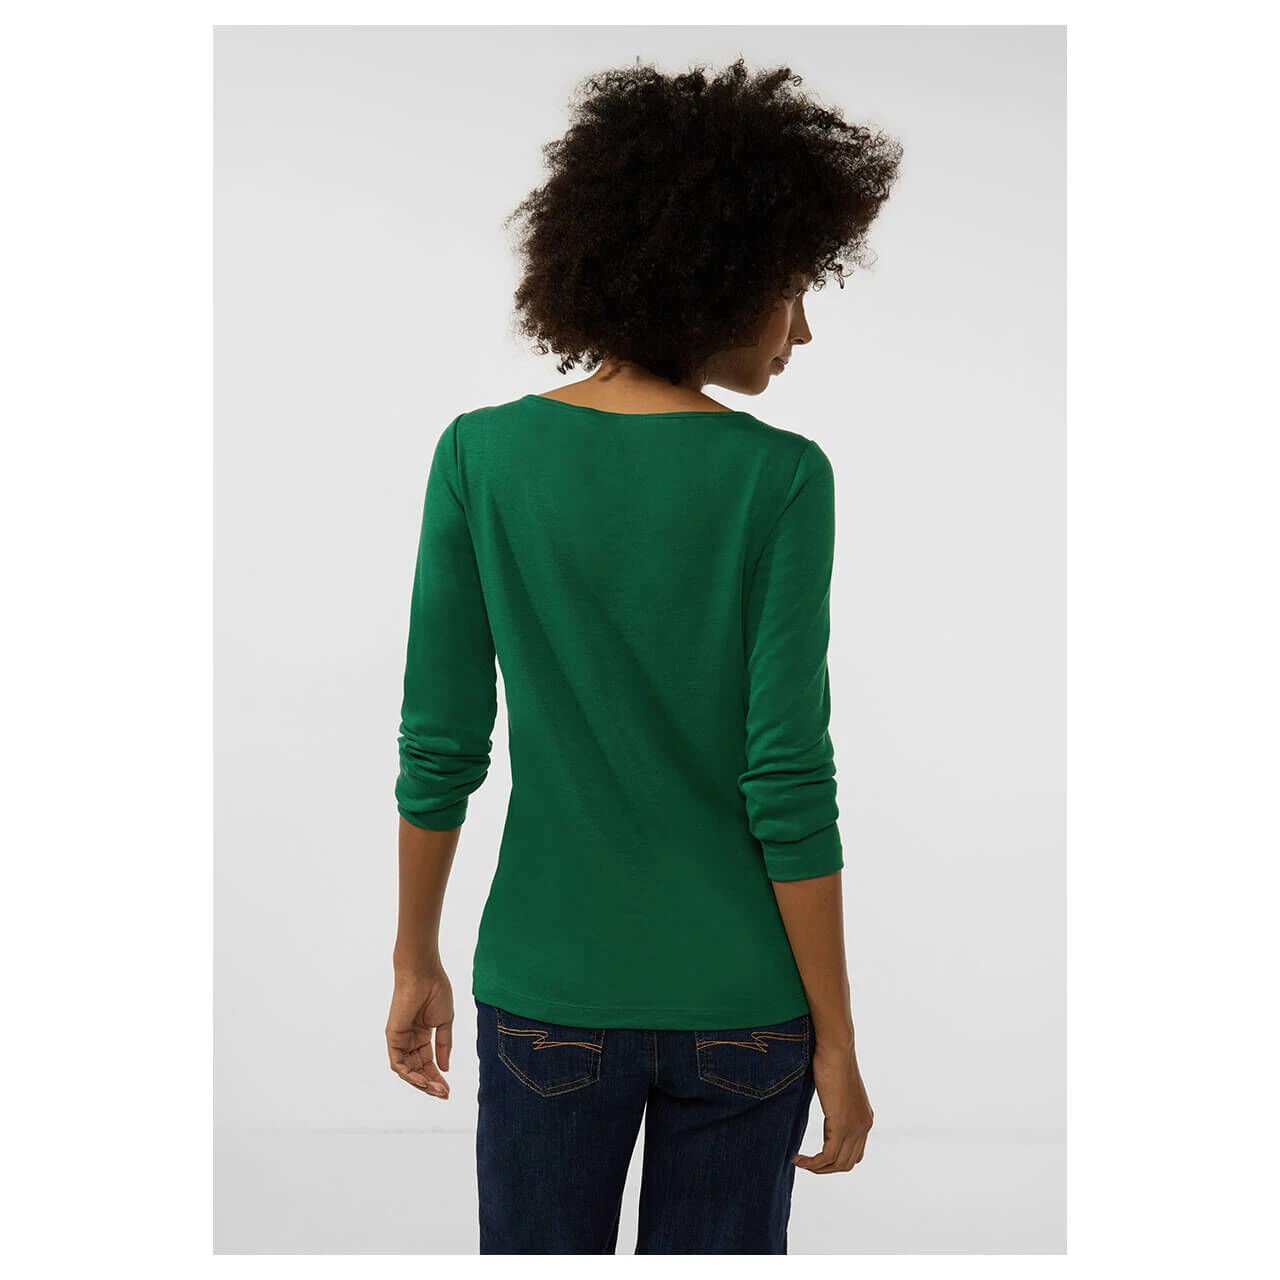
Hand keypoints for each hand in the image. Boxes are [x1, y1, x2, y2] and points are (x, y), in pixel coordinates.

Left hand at [386, 965, 453, 1099]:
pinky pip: (398, 1063)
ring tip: (437, 1090)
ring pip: (407, 1071)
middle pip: (418, 1070)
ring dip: (421, 1083)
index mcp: (421, 1035)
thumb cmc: (436, 990)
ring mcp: (400, 1039)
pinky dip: (409, 1074)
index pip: (428, 1062)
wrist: (424, 973)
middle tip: (444, 1094)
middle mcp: (409, 1040)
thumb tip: (445, 1068)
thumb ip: (444, 1046)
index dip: (437, 1077)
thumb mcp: (445, 1023)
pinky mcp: (392, 1037)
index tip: (448, 1089)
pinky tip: (423, 1080)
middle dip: (431, 1084)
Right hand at [792, 1041, 873, 1172]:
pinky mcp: (841, 1125)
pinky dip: (812, 1162)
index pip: (854, 1154)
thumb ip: (835, 1102)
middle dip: (824, 1168)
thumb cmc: (831, 1060)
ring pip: (837, 1163)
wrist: (836, 1049)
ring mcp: (855, 1127)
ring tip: (798, 1161)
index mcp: (865, 1118)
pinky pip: (827, 1156)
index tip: (814, 1156)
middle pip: (847, 1163)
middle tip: (804, 1162)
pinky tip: (797, 1158)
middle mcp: (864, 1126)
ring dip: (816, 1168)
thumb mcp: (836, 1088)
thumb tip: (826, 1103)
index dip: (834, 1160)